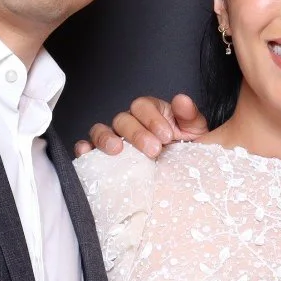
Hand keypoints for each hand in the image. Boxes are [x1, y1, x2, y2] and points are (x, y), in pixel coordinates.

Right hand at [73, 93, 208, 157]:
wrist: (183, 181)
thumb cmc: (187, 153)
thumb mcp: (195, 133)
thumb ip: (189, 115)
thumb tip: (181, 99)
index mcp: (151, 114)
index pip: (143, 106)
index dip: (153, 119)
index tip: (168, 136)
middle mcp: (130, 124)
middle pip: (123, 119)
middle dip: (137, 134)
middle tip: (154, 150)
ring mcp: (115, 140)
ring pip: (101, 130)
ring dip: (106, 138)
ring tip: (117, 150)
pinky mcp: (103, 159)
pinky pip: (88, 149)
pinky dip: (85, 149)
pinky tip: (87, 153)